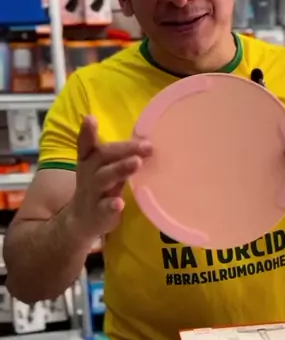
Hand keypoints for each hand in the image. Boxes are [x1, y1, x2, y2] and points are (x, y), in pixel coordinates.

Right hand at [69, 116, 151, 240]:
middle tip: (146, 146)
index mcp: (89, 160)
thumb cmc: (100, 187)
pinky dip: (111, 205)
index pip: (86, 144)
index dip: (87, 132)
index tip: (90, 118)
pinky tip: (119, 203)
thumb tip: (148, 139)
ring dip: (120, 169)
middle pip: (102, 158)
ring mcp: (92, 194)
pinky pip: (104, 208)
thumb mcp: (105, 168)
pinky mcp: (98, 213)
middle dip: (124, 150)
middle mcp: (88, 174)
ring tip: (136, 163)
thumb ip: (121, 154)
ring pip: (104, 179)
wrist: (81, 221)